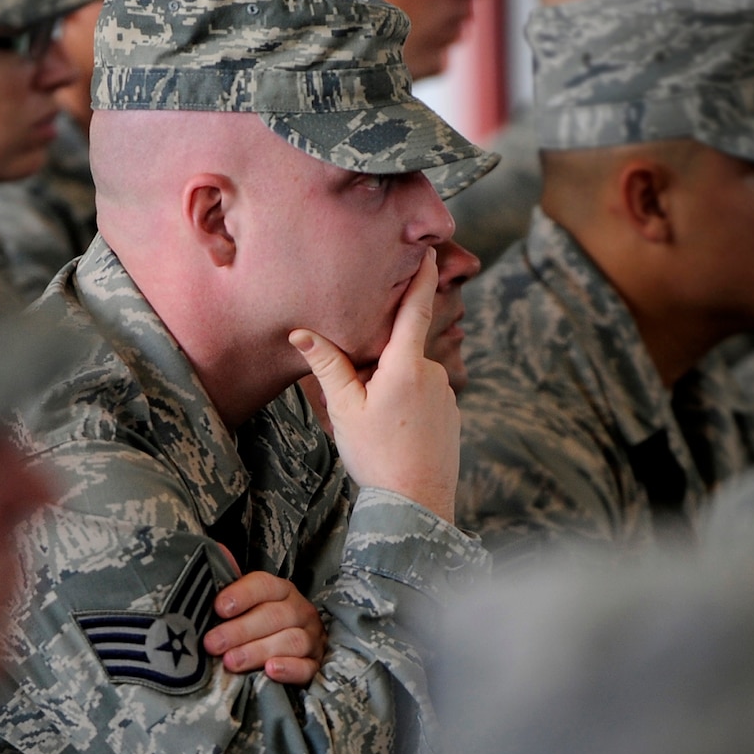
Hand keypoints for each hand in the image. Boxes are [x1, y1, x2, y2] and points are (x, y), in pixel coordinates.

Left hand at [201, 559, 327, 685]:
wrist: (288, 652)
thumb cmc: (255, 624)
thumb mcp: (243, 603)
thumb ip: (229, 582)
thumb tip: (217, 551)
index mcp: (281, 591)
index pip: (265, 585)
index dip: (242, 595)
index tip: (218, 608)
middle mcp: (300, 611)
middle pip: (275, 616)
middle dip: (240, 630)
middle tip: (212, 644)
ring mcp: (311, 638)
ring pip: (291, 641)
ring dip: (258, 651)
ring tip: (231, 662)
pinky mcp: (315, 664)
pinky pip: (307, 667)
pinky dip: (290, 669)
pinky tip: (270, 671)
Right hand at [290, 252, 462, 522]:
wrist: (417, 502)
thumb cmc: (376, 455)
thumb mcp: (344, 409)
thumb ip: (327, 366)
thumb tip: (301, 333)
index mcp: (406, 365)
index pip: (416, 309)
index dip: (422, 278)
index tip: (430, 251)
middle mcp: (434, 373)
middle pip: (399, 353)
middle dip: (377, 367)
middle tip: (359, 405)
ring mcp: (446, 394)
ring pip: (410, 378)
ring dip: (390, 390)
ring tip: (376, 428)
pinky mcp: (452, 413)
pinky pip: (424, 398)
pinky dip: (407, 407)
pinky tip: (396, 436)